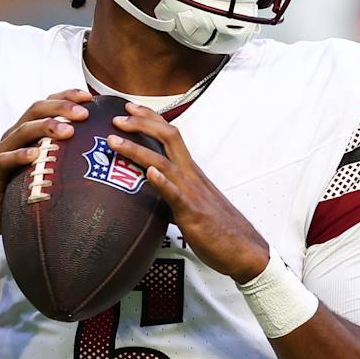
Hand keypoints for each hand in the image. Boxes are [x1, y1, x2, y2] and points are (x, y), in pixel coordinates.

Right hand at [0, 90, 93, 239]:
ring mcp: (1, 152)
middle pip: (35, 111)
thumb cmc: (16, 190)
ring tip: (68, 130)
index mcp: (26, 133)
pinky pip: (5, 160)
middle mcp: (13, 137)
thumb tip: (97, 158)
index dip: (65, 97)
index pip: (46, 106)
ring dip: (45, 127)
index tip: (88, 97)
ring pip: (22, 131)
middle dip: (60, 108)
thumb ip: (62, 159)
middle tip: (84, 113)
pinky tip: (35, 155)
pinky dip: (20, 156)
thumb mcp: (42, 170)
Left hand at [109, 102, 271, 280]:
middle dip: (141, 123)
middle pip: (168, 137)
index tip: (130, 108)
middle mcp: (191, 176)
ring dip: (137, 149)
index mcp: (192, 172)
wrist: (244, 250)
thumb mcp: (192, 204)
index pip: (171, 136)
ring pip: (163, 162)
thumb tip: (152, 193)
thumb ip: (172, 194)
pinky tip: (150, 173)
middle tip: (117, 117)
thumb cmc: (220, 229)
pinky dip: (162, 182)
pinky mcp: (193, 213)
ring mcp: (192, 193)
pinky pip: (175, 195)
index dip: (150, 119)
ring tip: (115, 141)